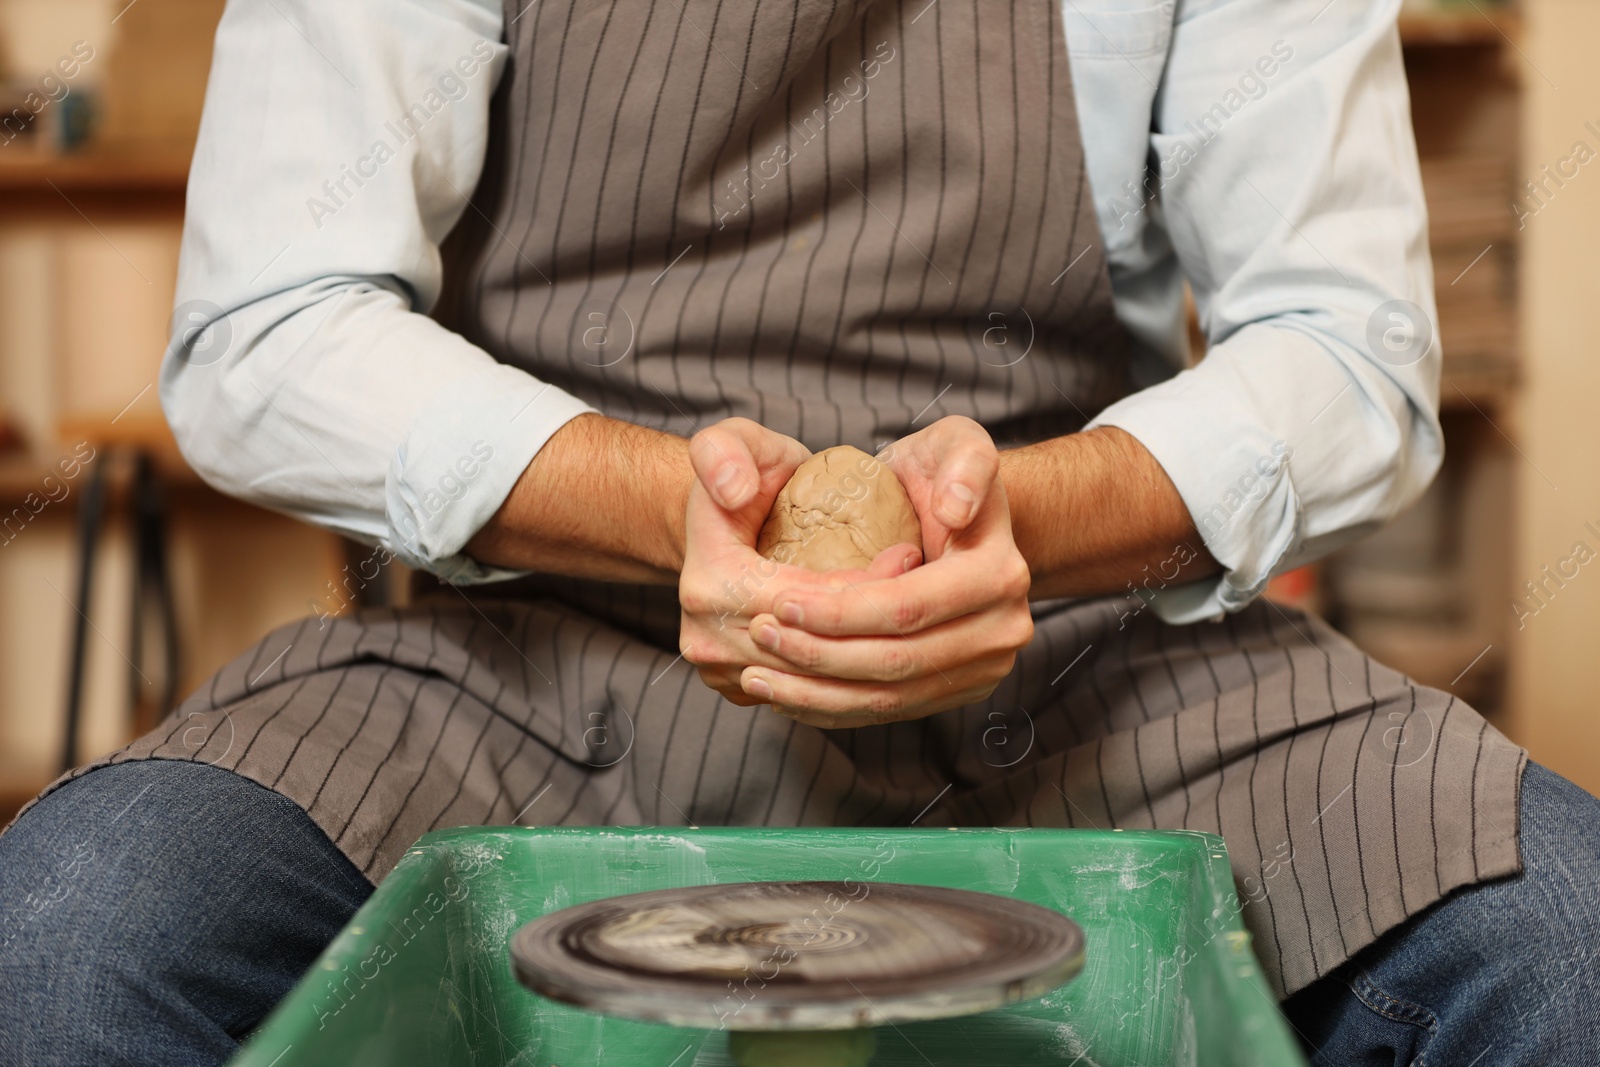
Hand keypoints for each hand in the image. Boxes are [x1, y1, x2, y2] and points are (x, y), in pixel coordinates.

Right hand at [677, 418, 921, 705]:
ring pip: (816, 681)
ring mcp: (724, 672)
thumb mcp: (733, 444)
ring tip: (915, 615)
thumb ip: (725, 452)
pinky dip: (852, 673)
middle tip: (926, 586)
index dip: (864, 584)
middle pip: (814, 649)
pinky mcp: (745, 688)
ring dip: (872, 649)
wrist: (719, 523)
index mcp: (708, 586)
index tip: (910, 553)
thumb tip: (734, 491)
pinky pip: (808, 694)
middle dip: (876, 621)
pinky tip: (887, 640)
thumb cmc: (738, 477)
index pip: (803, 601)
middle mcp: (708, 640)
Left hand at [737, 416, 1033, 727]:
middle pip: (895, 661)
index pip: (906, 607)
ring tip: (757, 674)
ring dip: (815, 692)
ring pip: (887, 697)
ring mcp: (980, 670)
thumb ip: (966, 463)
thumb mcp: (958, 444)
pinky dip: (830, 708)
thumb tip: (956, 512)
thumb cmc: (945, 472)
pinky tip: (784, 694)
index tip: (779, 599)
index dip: (839, 610)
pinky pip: (886, 711)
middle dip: (818, 653)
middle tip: (756, 634)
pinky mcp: (953, 691)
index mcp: (999, 575)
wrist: (961, 517)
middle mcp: (1000, 632)